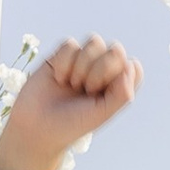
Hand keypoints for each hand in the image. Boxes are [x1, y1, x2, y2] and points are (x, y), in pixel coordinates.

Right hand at [0, 37, 142, 169]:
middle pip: (116, 50)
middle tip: (86, 90)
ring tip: (72, 85)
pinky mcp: (61, 55)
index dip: (119, 77)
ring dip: (82, 65)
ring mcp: (83, 61)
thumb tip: (130, 66)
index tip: (102, 96)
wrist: (36, 127)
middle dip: (100, 70)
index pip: (133, 67)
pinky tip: (58, 79)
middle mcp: (104, 71)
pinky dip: (64, 62)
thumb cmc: (72, 125)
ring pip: (94, 41)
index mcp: (118, 86)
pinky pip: (70, 44)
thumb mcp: (102, 114)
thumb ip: (122, 94)